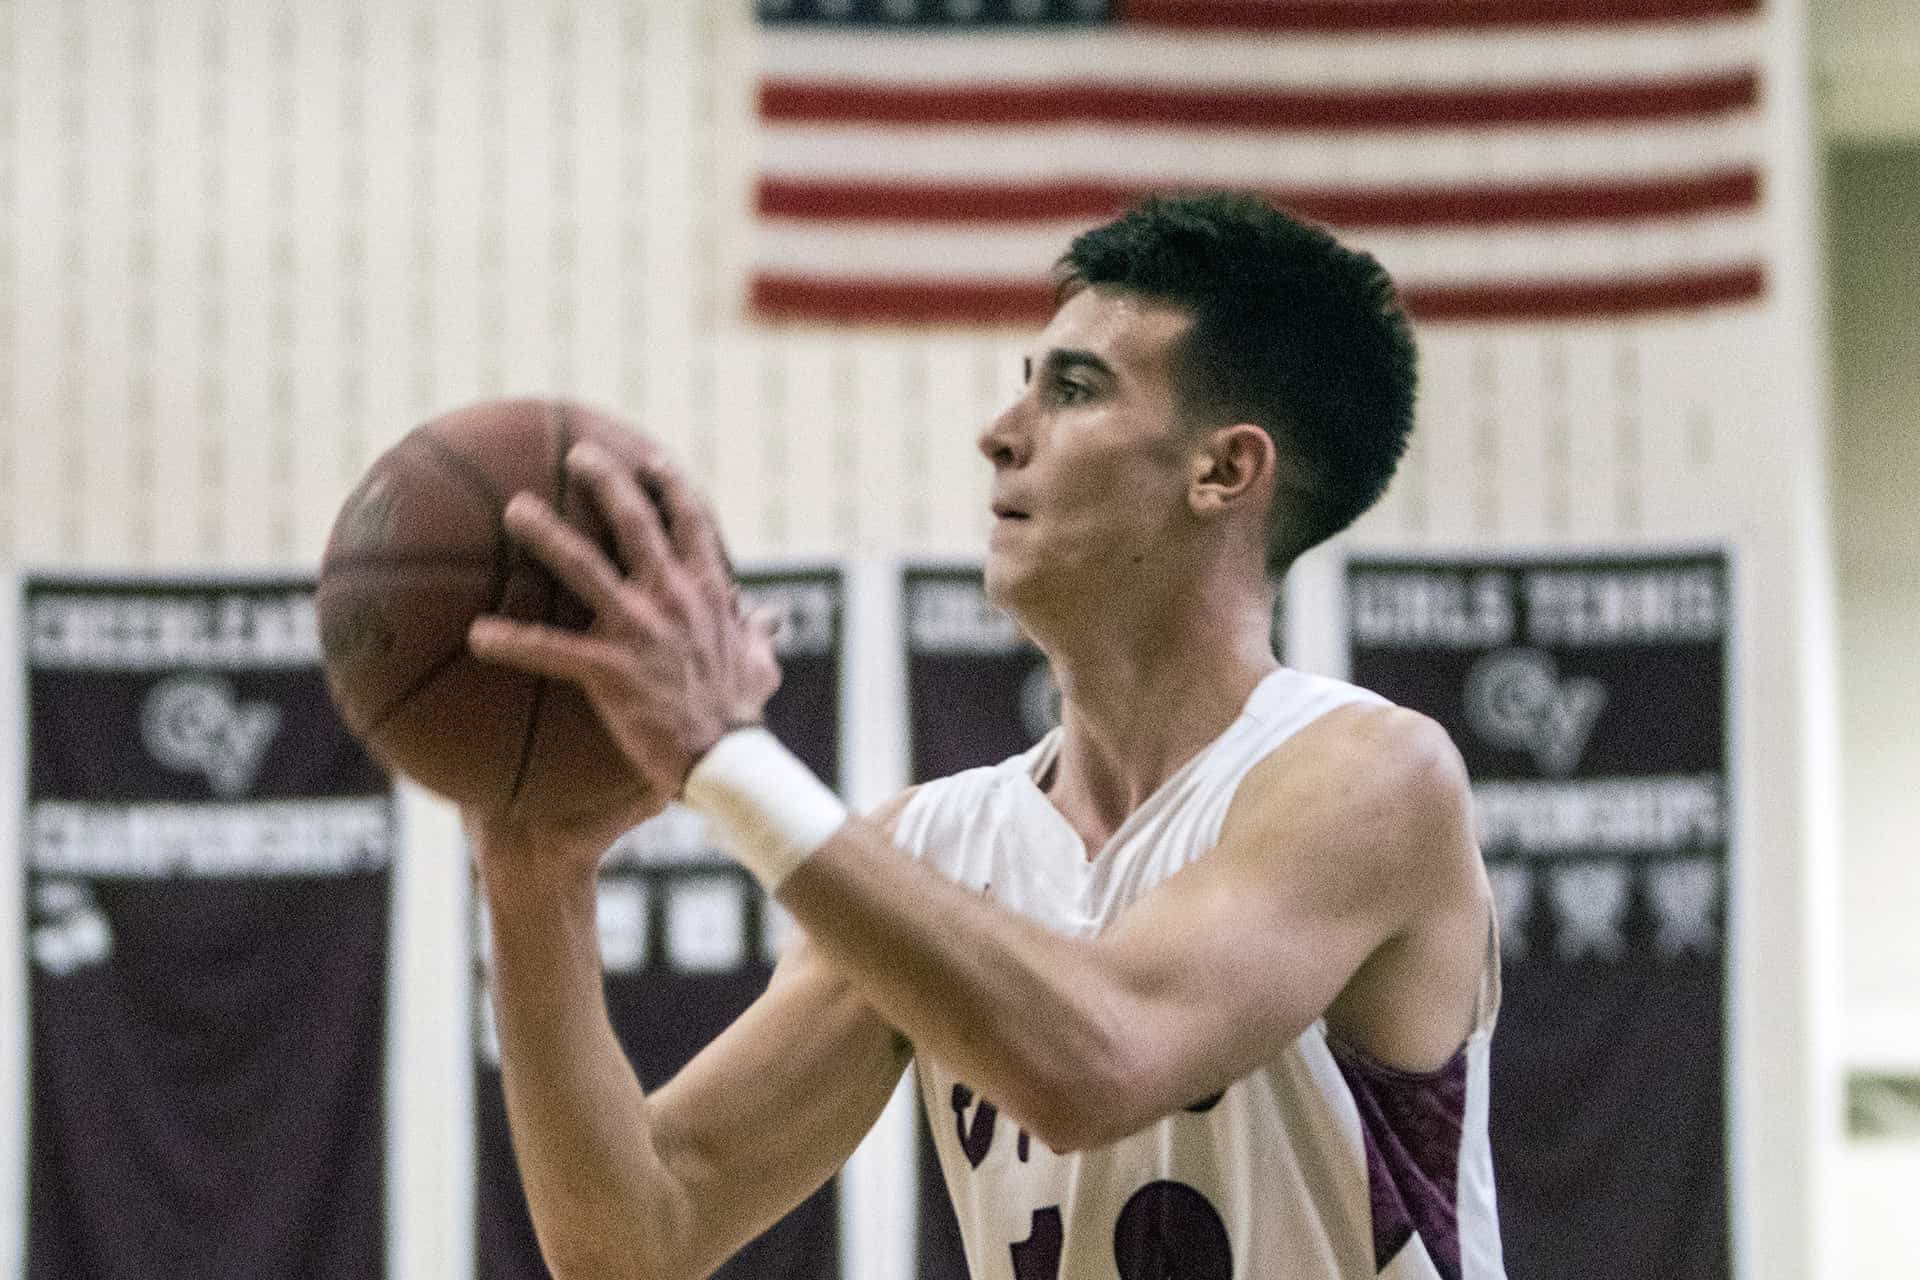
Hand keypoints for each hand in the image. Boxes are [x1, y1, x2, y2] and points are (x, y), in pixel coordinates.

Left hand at [467, 440, 782, 803]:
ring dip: (548, 534)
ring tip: (517, 509)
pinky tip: (476, 635)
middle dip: (606, 481)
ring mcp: (639, 630)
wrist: (727, 758)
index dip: (671, 486)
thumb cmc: (741, 713)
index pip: (691, 524)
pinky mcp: (609, 669)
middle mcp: (672, 597)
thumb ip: (756, 633)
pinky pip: (551, 649)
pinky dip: (512, 641)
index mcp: (706, 592)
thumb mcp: (760, 663)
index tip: (650, 460)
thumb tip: (767, 617)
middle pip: (635, 523)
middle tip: (577, 454)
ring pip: (585, 567)